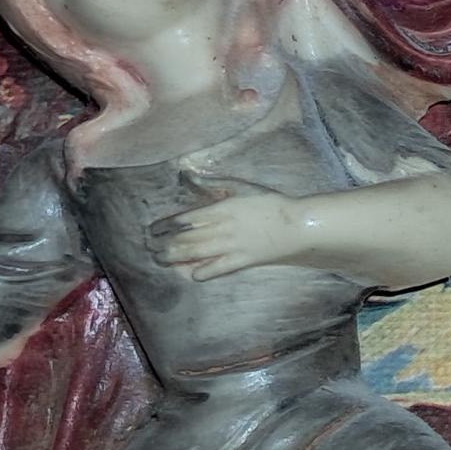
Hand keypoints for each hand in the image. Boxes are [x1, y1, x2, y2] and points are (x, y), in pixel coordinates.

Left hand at [148, 189, 303, 279]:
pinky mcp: (244, 261)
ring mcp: (233, 246)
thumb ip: (214, 183)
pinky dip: (203, 272)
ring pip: (198, 253)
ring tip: (162, 259)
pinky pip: (219, 268)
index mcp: (223, 208)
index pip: (186, 218)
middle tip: (151, 248)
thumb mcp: (243, 187)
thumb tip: (187, 175)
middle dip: (165, 244)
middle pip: (187, 238)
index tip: (153, 229)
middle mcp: (224, 228)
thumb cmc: (272, 204)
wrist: (299, 226)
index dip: (166, 225)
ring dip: (177, 258)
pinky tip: (192, 274)